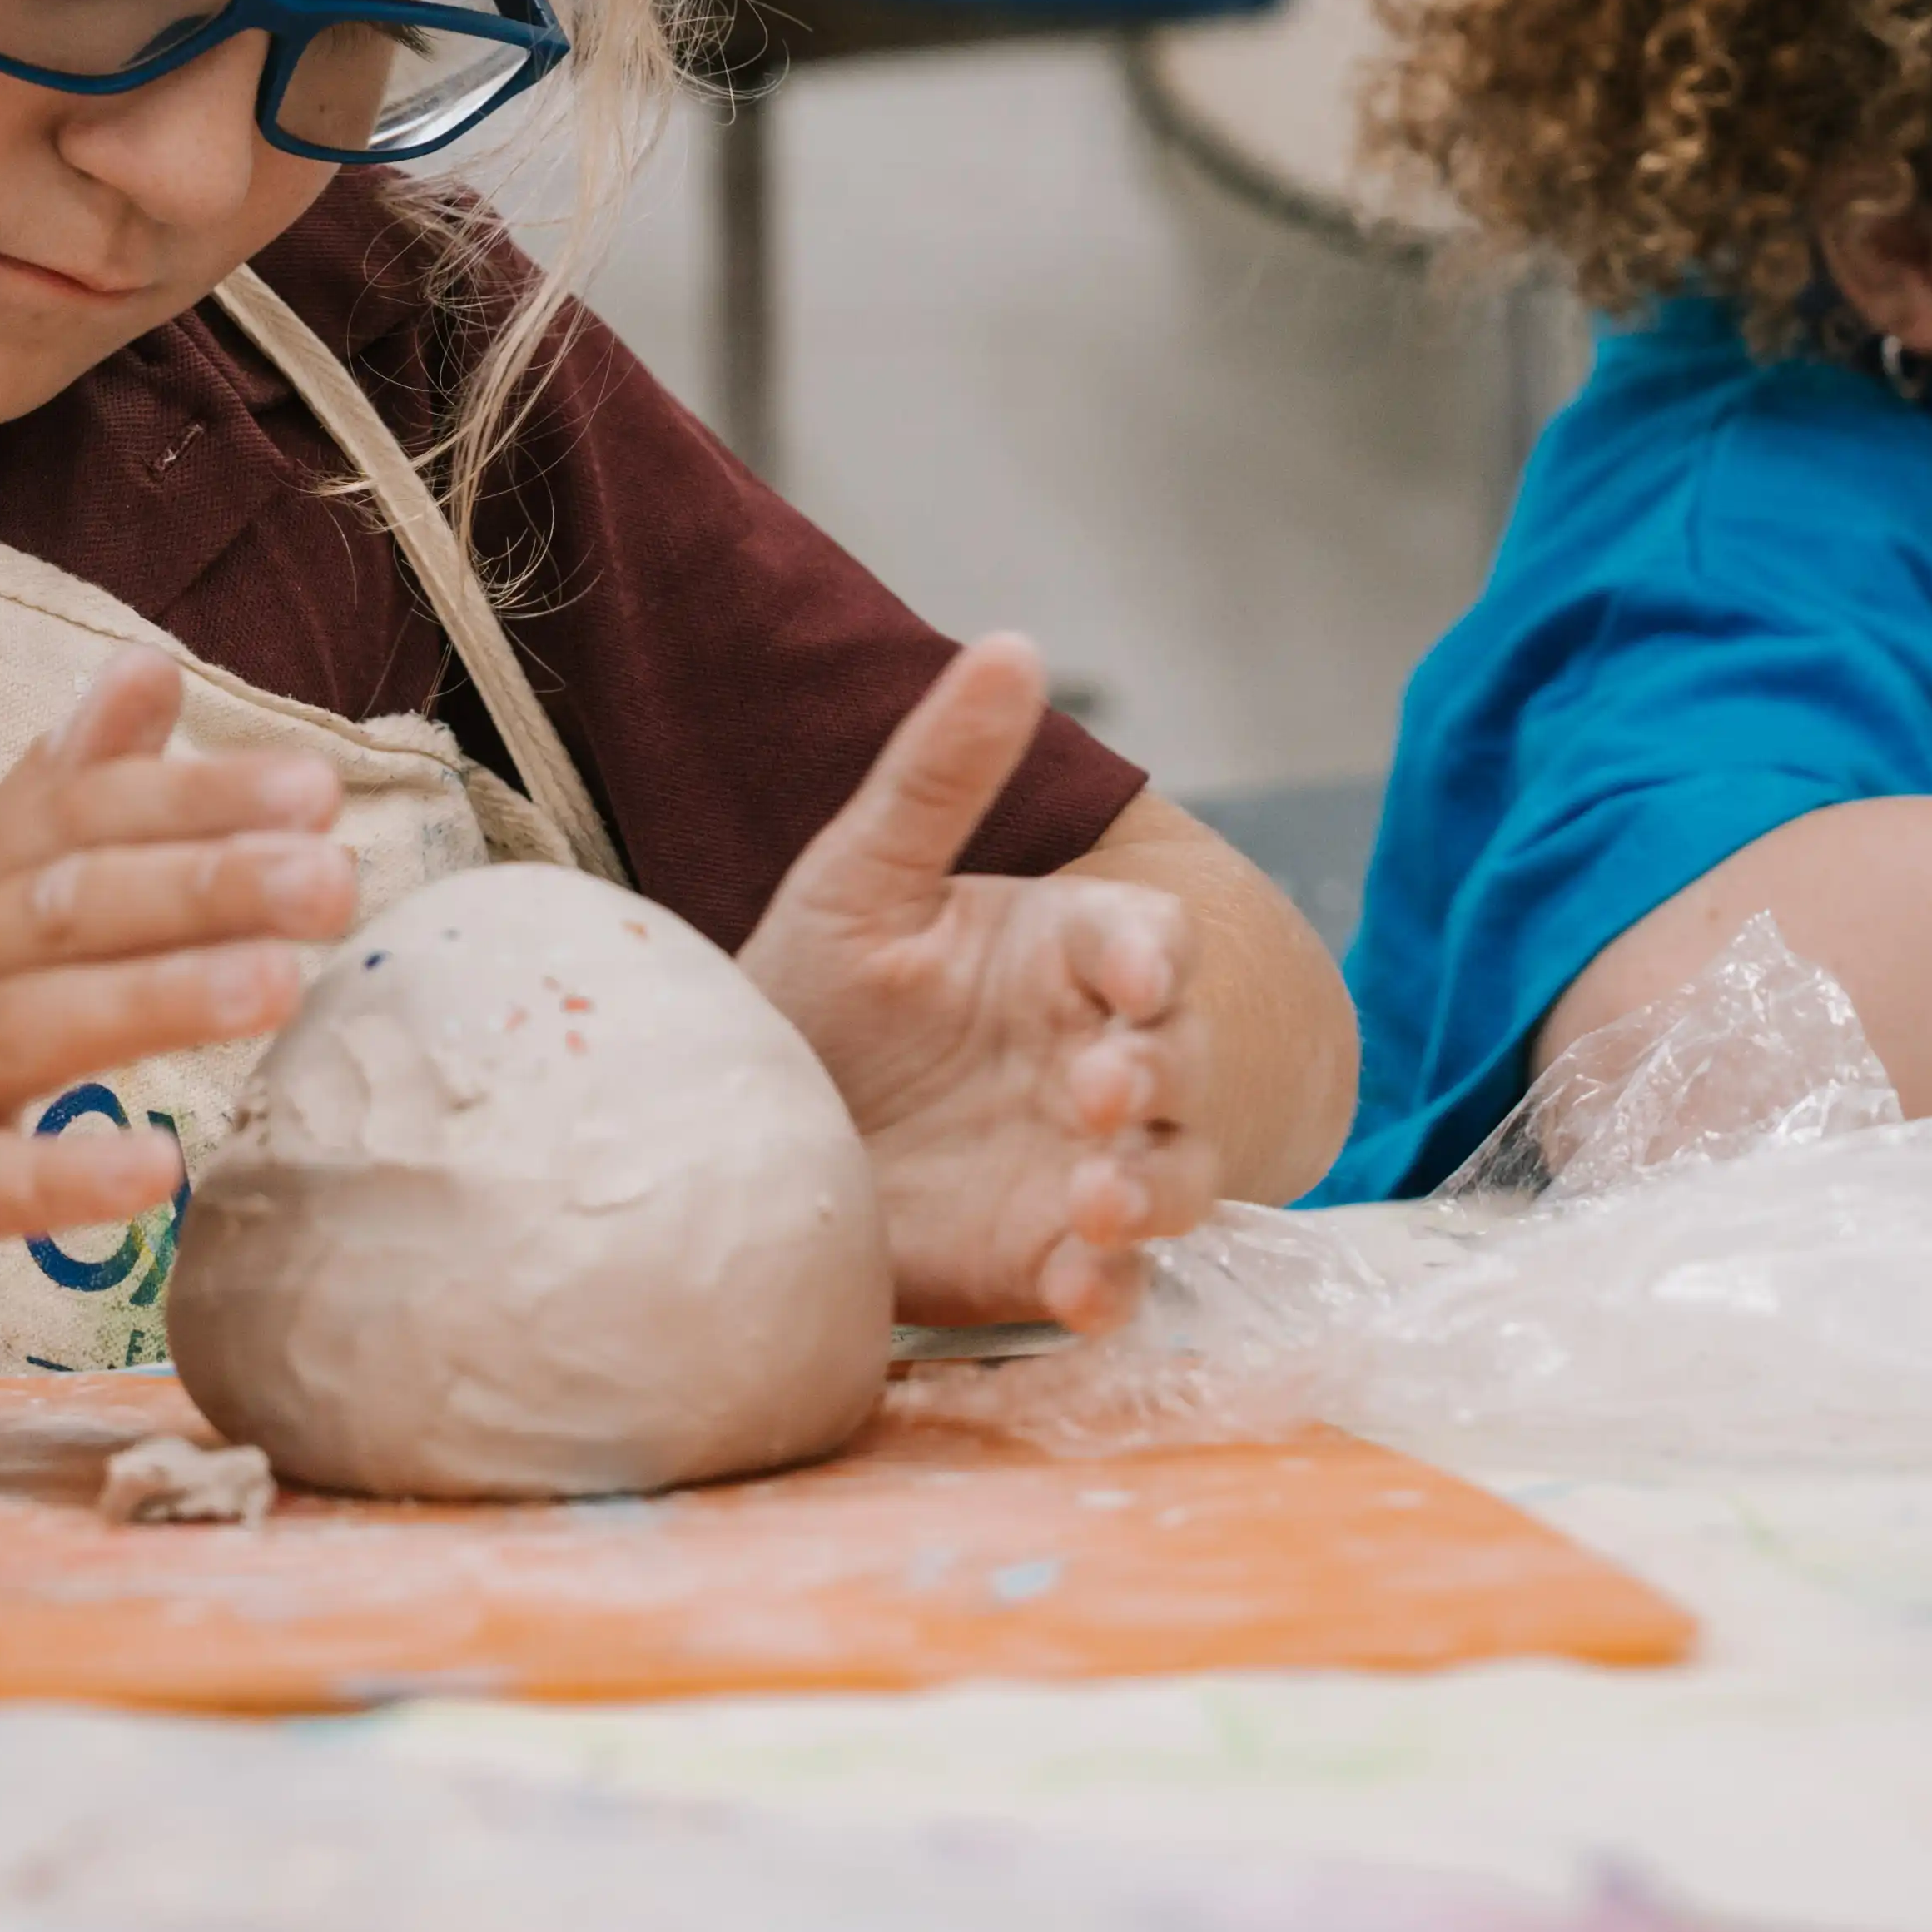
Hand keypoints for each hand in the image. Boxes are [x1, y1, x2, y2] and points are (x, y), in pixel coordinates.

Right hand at [0, 656, 353, 1343]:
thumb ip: (47, 796)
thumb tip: (149, 671)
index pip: (74, 820)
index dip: (194, 800)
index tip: (317, 788)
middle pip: (62, 908)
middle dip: (202, 885)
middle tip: (331, 873)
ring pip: (25, 1031)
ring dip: (152, 1002)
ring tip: (275, 986)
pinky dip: (60, 1177)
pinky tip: (155, 1172)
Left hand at [735, 634, 1213, 1332]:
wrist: (749, 1138)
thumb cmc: (821, 995)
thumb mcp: (862, 878)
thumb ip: (938, 771)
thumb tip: (1013, 642)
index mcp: (1064, 957)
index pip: (1149, 944)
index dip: (1152, 961)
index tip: (1127, 980)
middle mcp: (1095, 1059)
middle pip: (1182, 1060)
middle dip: (1160, 1074)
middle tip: (1095, 1088)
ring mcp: (1084, 1165)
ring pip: (1175, 1175)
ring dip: (1156, 1188)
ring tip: (1098, 1197)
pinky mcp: (1049, 1257)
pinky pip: (1116, 1283)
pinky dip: (1111, 1289)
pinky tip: (1076, 1286)